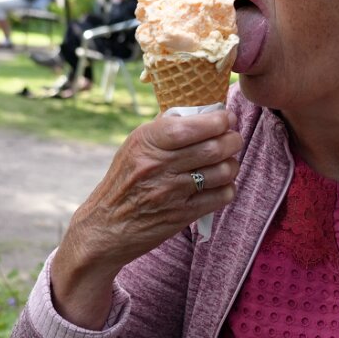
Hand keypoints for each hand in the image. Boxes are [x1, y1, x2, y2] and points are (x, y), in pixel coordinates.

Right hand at [51, 110, 240, 324]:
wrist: (105, 227)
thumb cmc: (123, 181)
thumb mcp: (134, 147)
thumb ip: (162, 127)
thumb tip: (196, 109)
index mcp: (147, 141)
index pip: (192, 126)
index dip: (218, 120)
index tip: (226, 118)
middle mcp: (159, 165)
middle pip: (214, 147)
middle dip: (233, 140)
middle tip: (233, 139)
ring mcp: (172, 191)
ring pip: (223, 171)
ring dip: (232, 164)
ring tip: (226, 162)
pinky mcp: (182, 214)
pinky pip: (221, 196)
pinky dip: (227, 188)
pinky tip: (219, 185)